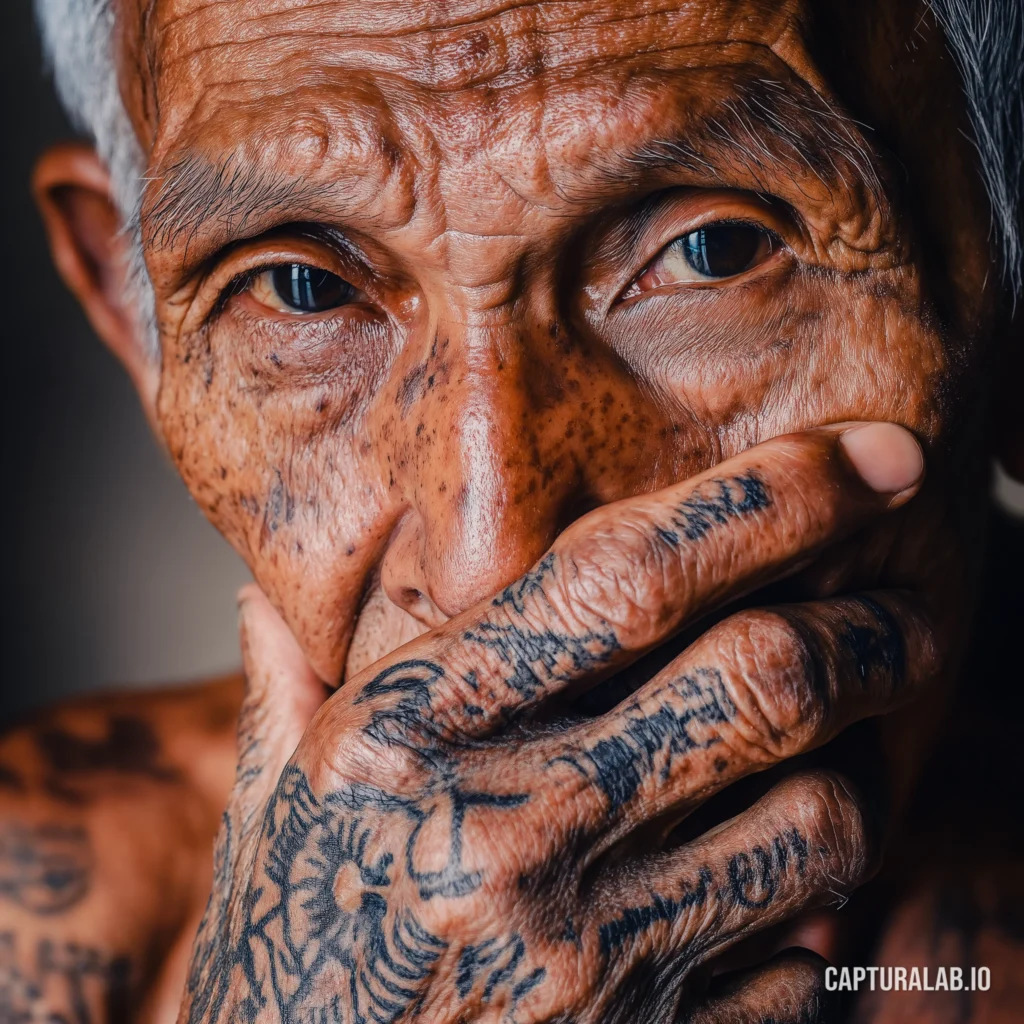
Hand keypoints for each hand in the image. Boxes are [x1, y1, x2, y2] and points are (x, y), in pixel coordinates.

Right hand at [180, 423, 936, 1023]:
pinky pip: (802, 951)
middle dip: (873, 624)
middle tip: (906, 605)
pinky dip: (821, 894)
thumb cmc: (288, 936)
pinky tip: (786, 873)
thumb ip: (287, 668)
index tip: (879, 454)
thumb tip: (272, 579)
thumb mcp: (271, 791)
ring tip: (847, 746)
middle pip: (763, 676)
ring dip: (859, 764)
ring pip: (820, 812)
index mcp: (407, 735)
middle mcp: (503, 831)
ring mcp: (582, 956)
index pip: (627, 576)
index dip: (774, 495)